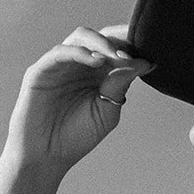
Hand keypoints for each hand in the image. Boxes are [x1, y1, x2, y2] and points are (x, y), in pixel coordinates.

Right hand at [6, 24, 155, 170]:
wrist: (46, 157)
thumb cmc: (76, 137)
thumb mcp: (107, 111)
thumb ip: (121, 85)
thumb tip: (146, 62)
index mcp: (98, 73)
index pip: (116, 48)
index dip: (132, 45)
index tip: (152, 50)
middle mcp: (79, 64)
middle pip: (101, 36)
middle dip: (120, 39)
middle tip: (135, 49)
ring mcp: (60, 65)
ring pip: (81, 37)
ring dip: (102, 43)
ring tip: (118, 56)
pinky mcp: (41, 70)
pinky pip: (61, 53)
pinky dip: (80, 52)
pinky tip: (97, 61)